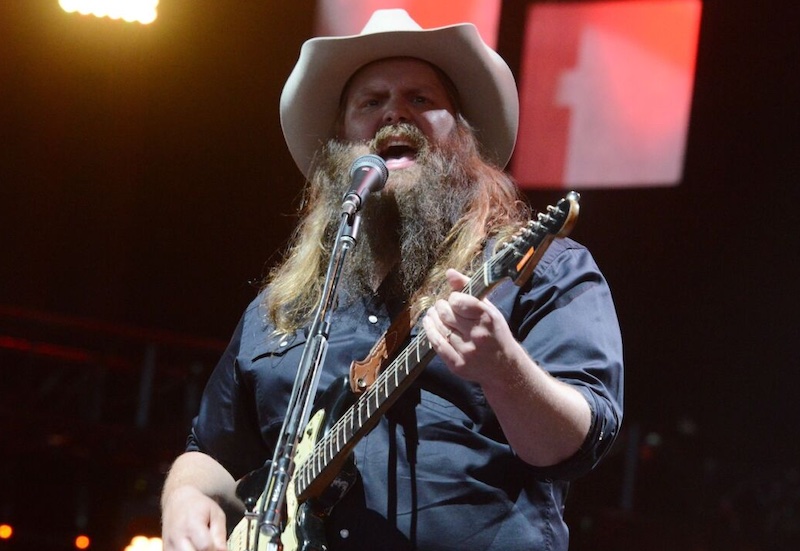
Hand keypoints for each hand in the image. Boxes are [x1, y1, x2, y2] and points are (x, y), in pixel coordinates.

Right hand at [162, 485, 227, 550]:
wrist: (176, 501)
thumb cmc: (199, 507)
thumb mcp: (215, 514)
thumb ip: (219, 534)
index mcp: (192, 524)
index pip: (205, 546)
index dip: (215, 549)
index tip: (218, 546)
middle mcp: (177, 537)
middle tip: (209, 545)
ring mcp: (168, 545)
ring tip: (200, 545)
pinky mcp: (165, 549)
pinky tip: (192, 546)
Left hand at [423, 269, 521, 385]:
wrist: (504, 368)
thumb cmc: (495, 333)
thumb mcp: (489, 309)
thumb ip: (468, 289)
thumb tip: (449, 272)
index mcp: (487, 318)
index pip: (458, 301)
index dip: (452, 298)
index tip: (453, 299)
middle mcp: (477, 335)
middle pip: (445, 314)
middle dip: (440, 307)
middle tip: (440, 306)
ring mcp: (467, 352)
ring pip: (439, 328)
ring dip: (432, 318)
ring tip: (433, 314)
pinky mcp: (458, 365)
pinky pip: (437, 345)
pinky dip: (429, 332)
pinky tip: (428, 324)